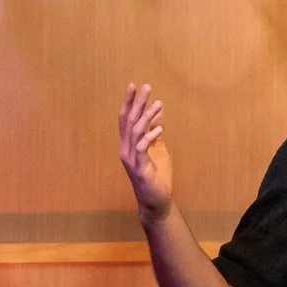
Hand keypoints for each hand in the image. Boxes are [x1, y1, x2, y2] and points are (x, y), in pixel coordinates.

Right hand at [119, 82, 176, 217]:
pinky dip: (150, 137)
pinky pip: (142, 149)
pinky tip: (160, 128)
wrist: (156, 201)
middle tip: (145, 86)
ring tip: (158, 104)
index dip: (129, 102)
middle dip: (136, 103)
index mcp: (129, 144)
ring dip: (147, 117)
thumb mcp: (158, 149)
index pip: (126, 119)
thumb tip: (158, 112)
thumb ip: (155, 132)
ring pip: (135, 132)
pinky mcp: (139, 169)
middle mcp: (126, 149)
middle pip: (129, 121)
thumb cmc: (156, 176)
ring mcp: (131, 159)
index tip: (134, 86)